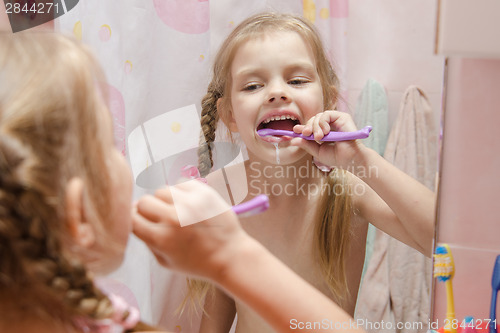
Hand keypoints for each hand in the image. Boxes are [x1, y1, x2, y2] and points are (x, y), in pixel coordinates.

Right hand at [132, 180, 248, 280]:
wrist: (230, 256)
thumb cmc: (196, 262)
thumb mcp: (165, 261)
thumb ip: (145, 239)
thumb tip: (131, 213)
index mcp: (161, 239)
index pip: (131, 218)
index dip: (133, 220)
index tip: (140, 222)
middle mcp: (173, 219)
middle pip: (143, 201)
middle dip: (148, 210)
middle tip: (160, 219)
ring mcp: (190, 203)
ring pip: (162, 191)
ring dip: (166, 201)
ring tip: (179, 213)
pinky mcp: (204, 192)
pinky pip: (180, 184)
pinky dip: (182, 193)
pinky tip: (190, 206)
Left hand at [291, 110, 364, 169]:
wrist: (350, 159)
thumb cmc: (337, 157)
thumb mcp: (317, 151)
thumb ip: (306, 145)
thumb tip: (293, 140)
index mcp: (325, 132)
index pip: (311, 126)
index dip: (302, 127)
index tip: (295, 130)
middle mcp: (330, 125)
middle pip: (313, 120)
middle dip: (308, 127)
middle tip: (306, 134)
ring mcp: (336, 120)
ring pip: (318, 116)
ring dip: (315, 126)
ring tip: (319, 138)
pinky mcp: (342, 117)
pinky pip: (326, 114)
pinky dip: (322, 122)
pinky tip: (325, 132)